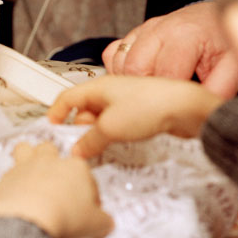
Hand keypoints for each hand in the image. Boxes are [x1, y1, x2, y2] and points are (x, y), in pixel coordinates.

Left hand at [0, 142, 112, 237]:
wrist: (30, 216)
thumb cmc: (66, 216)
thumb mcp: (96, 224)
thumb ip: (103, 220)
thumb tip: (105, 222)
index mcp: (76, 167)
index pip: (86, 175)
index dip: (88, 192)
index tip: (86, 208)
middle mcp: (51, 160)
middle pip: (54, 152)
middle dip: (55, 163)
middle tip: (57, 184)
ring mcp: (28, 164)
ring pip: (27, 148)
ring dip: (29, 157)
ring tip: (33, 173)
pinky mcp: (9, 174)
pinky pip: (10, 170)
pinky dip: (14, 179)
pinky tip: (18, 193)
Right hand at [46, 75, 222, 158]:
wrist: (185, 107)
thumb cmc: (148, 106)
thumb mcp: (111, 127)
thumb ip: (90, 140)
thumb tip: (77, 151)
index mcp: (97, 87)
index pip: (66, 97)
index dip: (56, 112)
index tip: (51, 128)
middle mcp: (109, 91)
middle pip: (83, 109)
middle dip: (78, 128)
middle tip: (76, 147)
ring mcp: (125, 100)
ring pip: (101, 117)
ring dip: (96, 133)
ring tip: (96, 149)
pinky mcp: (139, 111)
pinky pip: (117, 122)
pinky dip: (111, 133)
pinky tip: (115, 144)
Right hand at [103, 2, 237, 97]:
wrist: (213, 18)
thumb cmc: (222, 42)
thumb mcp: (232, 65)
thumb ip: (220, 87)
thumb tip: (204, 109)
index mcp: (183, 35)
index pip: (164, 75)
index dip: (170, 97)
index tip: (178, 109)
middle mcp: (158, 29)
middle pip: (135, 69)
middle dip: (146, 91)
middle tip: (163, 103)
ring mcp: (142, 30)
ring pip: (119, 62)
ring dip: (131, 81)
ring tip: (153, 92)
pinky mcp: (133, 33)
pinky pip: (112, 53)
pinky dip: (118, 69)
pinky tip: (138, 78)